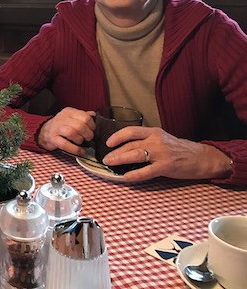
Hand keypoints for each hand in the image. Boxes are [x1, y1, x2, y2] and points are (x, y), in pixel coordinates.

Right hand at [38, 107, 94, 154]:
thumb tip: (93, 115)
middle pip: (80, 125)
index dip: (92, 125)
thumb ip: (82, 116)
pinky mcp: (53, 139)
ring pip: (72, 132)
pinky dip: (75, 149)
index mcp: (68, 112)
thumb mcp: (70, 117)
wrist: (43, 132)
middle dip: (88, 134)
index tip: (92, 130)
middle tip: (88, 138)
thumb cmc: (60, 126)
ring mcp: (56, 128)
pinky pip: (65, 144)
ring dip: (80, 139)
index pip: (85, 117)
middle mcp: (62, 118)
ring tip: (82, 142)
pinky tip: (80, 151)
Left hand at [102, 126, 232, 181]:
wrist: (202, 158)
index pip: (131, 130)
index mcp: (154, 132)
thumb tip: (126, 148)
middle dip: (115, 152)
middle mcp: (156, 140)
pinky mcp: (166, 166)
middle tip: (105, 159)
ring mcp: (161, 153)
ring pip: (135, 155)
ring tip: (109, 164)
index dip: (117, 136)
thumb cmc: (180, 149)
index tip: (108, 143)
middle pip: (130, 144)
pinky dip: (134, 174)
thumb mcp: (162, 139)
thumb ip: (146, 141)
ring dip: (119, 160)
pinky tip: (125, 177)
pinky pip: (146, 171)